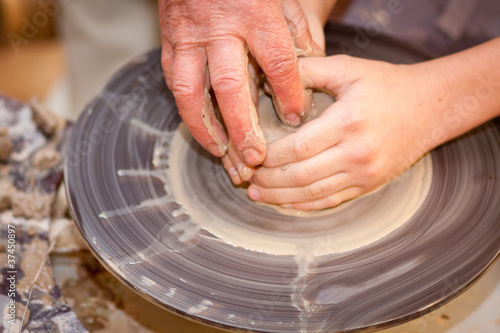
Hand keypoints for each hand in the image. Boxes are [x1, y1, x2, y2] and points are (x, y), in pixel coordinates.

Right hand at [159, 0, 322, 169]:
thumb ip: (295, 29)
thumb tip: (311, 66)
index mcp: (254, 13)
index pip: (277, 63)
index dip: (289, 95)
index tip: (295, 117)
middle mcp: (218, 28)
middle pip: (231, 87)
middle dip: (243, 127)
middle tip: (255, 157)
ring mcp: (188, 36)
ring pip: (191, 92)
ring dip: (206, 128)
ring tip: (221, 152)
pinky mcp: (168, 40)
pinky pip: (173, 81)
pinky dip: (187, 108)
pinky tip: (201, 126)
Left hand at [248, 55, 448, 209]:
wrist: (430, 108)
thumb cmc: (387, 85)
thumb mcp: (349, 68)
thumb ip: (311, 70)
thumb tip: (271, 77)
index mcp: (347, 123)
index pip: (297, 148)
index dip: (269, 157)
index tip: (251, 155)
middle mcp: (356, 154)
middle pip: (300, 176)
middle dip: (268, 181)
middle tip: (247, 178)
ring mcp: (363, 174)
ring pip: (313, 195)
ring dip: (280, 198)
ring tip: (257, 194)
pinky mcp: (368, 185)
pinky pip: (331, 202)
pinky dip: (304, 206)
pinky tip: (285, 204)